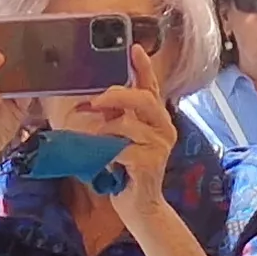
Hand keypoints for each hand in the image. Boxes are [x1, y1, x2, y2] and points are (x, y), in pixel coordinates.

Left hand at [57, 40, 179, 212]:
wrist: (138, 207)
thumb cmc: (125, 172)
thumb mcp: (119, 140)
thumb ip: (114, 120)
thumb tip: (92, 101)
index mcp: (156, 119)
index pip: (151, 87)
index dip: (143, 67)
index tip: (134, 48)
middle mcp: (164, 129)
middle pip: (144, 99)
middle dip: (117, 96)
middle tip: (94, 102)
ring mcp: (160, 146)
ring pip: (129, 125)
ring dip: (104, 131)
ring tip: (92, 142)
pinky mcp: (150, 164)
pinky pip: (123, 148)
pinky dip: (106, 151)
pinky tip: (101, 160)